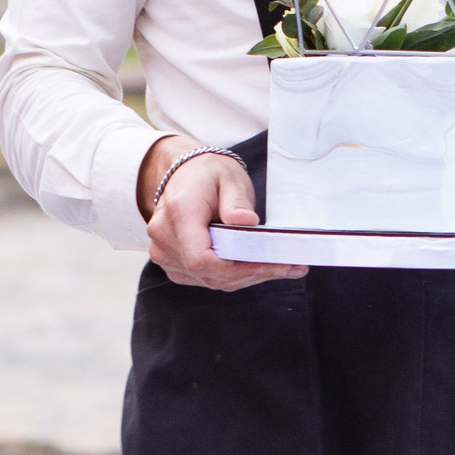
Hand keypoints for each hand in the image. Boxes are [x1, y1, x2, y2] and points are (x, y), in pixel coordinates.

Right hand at [137, 135, 303, 291]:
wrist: (185, 174)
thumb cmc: (209, 174)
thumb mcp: (230, 178)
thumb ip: (236, 202)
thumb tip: (246, 222)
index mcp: (180, 212)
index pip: (201, 258)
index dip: (236, 268)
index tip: (269, 263)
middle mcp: (165, 235)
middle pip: (209, 273)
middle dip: (251, 273)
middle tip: (290, 267)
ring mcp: (163, 251)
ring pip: (209, 279)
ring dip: (246, 277)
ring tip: (281, 267)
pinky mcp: (171, 262)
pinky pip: (204, 278)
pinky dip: (232, 276)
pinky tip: (256, 266)